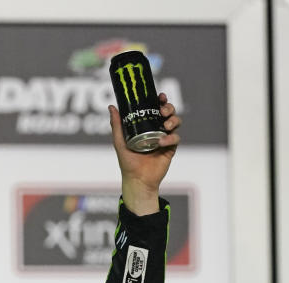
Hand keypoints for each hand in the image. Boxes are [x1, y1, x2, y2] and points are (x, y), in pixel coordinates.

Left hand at [109, 93, 180, 214]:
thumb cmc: (127, 162)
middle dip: (169, 108)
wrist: (137, 179)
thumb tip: (112, 107)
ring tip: (165, 125)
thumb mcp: (120, 141)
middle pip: (168, 112)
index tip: (160, 96)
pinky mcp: (171, 148)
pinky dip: (171, 138)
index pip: (155, 108)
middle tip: (163, 111)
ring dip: (173, 120)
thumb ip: (117, 125)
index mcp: (146, 125)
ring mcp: (165, 138)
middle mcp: (156, 130)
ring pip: (176, 122)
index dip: (160, 100)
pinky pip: (176, 138)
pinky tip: (162, 142)